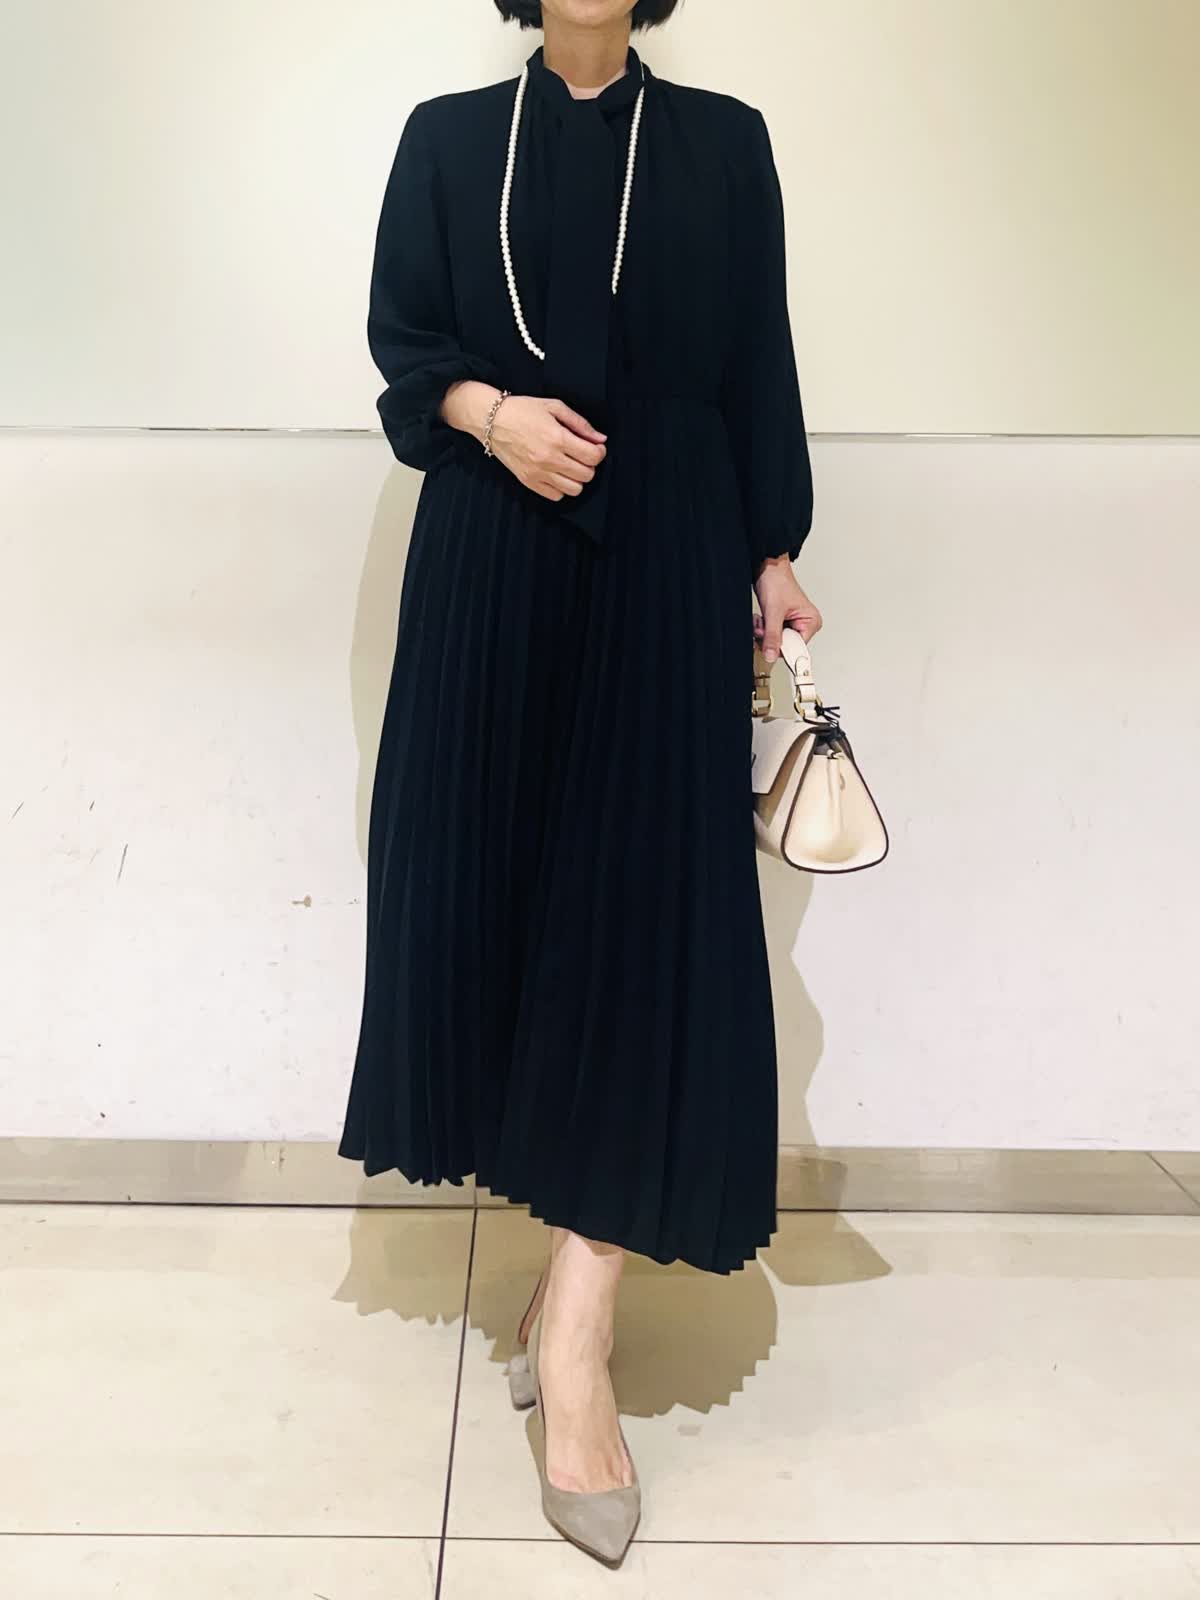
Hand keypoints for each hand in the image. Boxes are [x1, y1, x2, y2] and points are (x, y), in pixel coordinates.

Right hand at [442, 383, 606, 501]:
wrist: (491, 420)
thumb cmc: (522, 410)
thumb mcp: (554, 407)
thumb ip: (580, 424)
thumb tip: (600, 439)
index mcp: (557, 438)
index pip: (593, 456)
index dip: (600, 452)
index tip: (596, 447)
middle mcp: (549, 458)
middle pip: (586, 475)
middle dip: (590, 465)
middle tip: (582, 455)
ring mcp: (538, 473)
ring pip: (574, 490)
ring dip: (577, 479)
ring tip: (570, 466)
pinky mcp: (528, 481)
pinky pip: (556, 496)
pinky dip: (561, 488)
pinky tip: (557, 474)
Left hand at [753, 553, 822, 661]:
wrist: (766, 567)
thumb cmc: (777, 581)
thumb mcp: (774, 611)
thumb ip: (772, 636)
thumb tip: (771, 655)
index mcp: (811, 622)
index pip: (798, 648)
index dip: (782, 648)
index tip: (771, 649)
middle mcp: (804, 624)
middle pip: (785, 646)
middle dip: (770, 638)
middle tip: (763, 626)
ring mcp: (792, 624)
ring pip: (775, 642)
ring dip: (764, 634)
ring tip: (762, 620)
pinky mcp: (781, 623)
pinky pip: (770, 635)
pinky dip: (762, 630)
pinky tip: (761, 620)